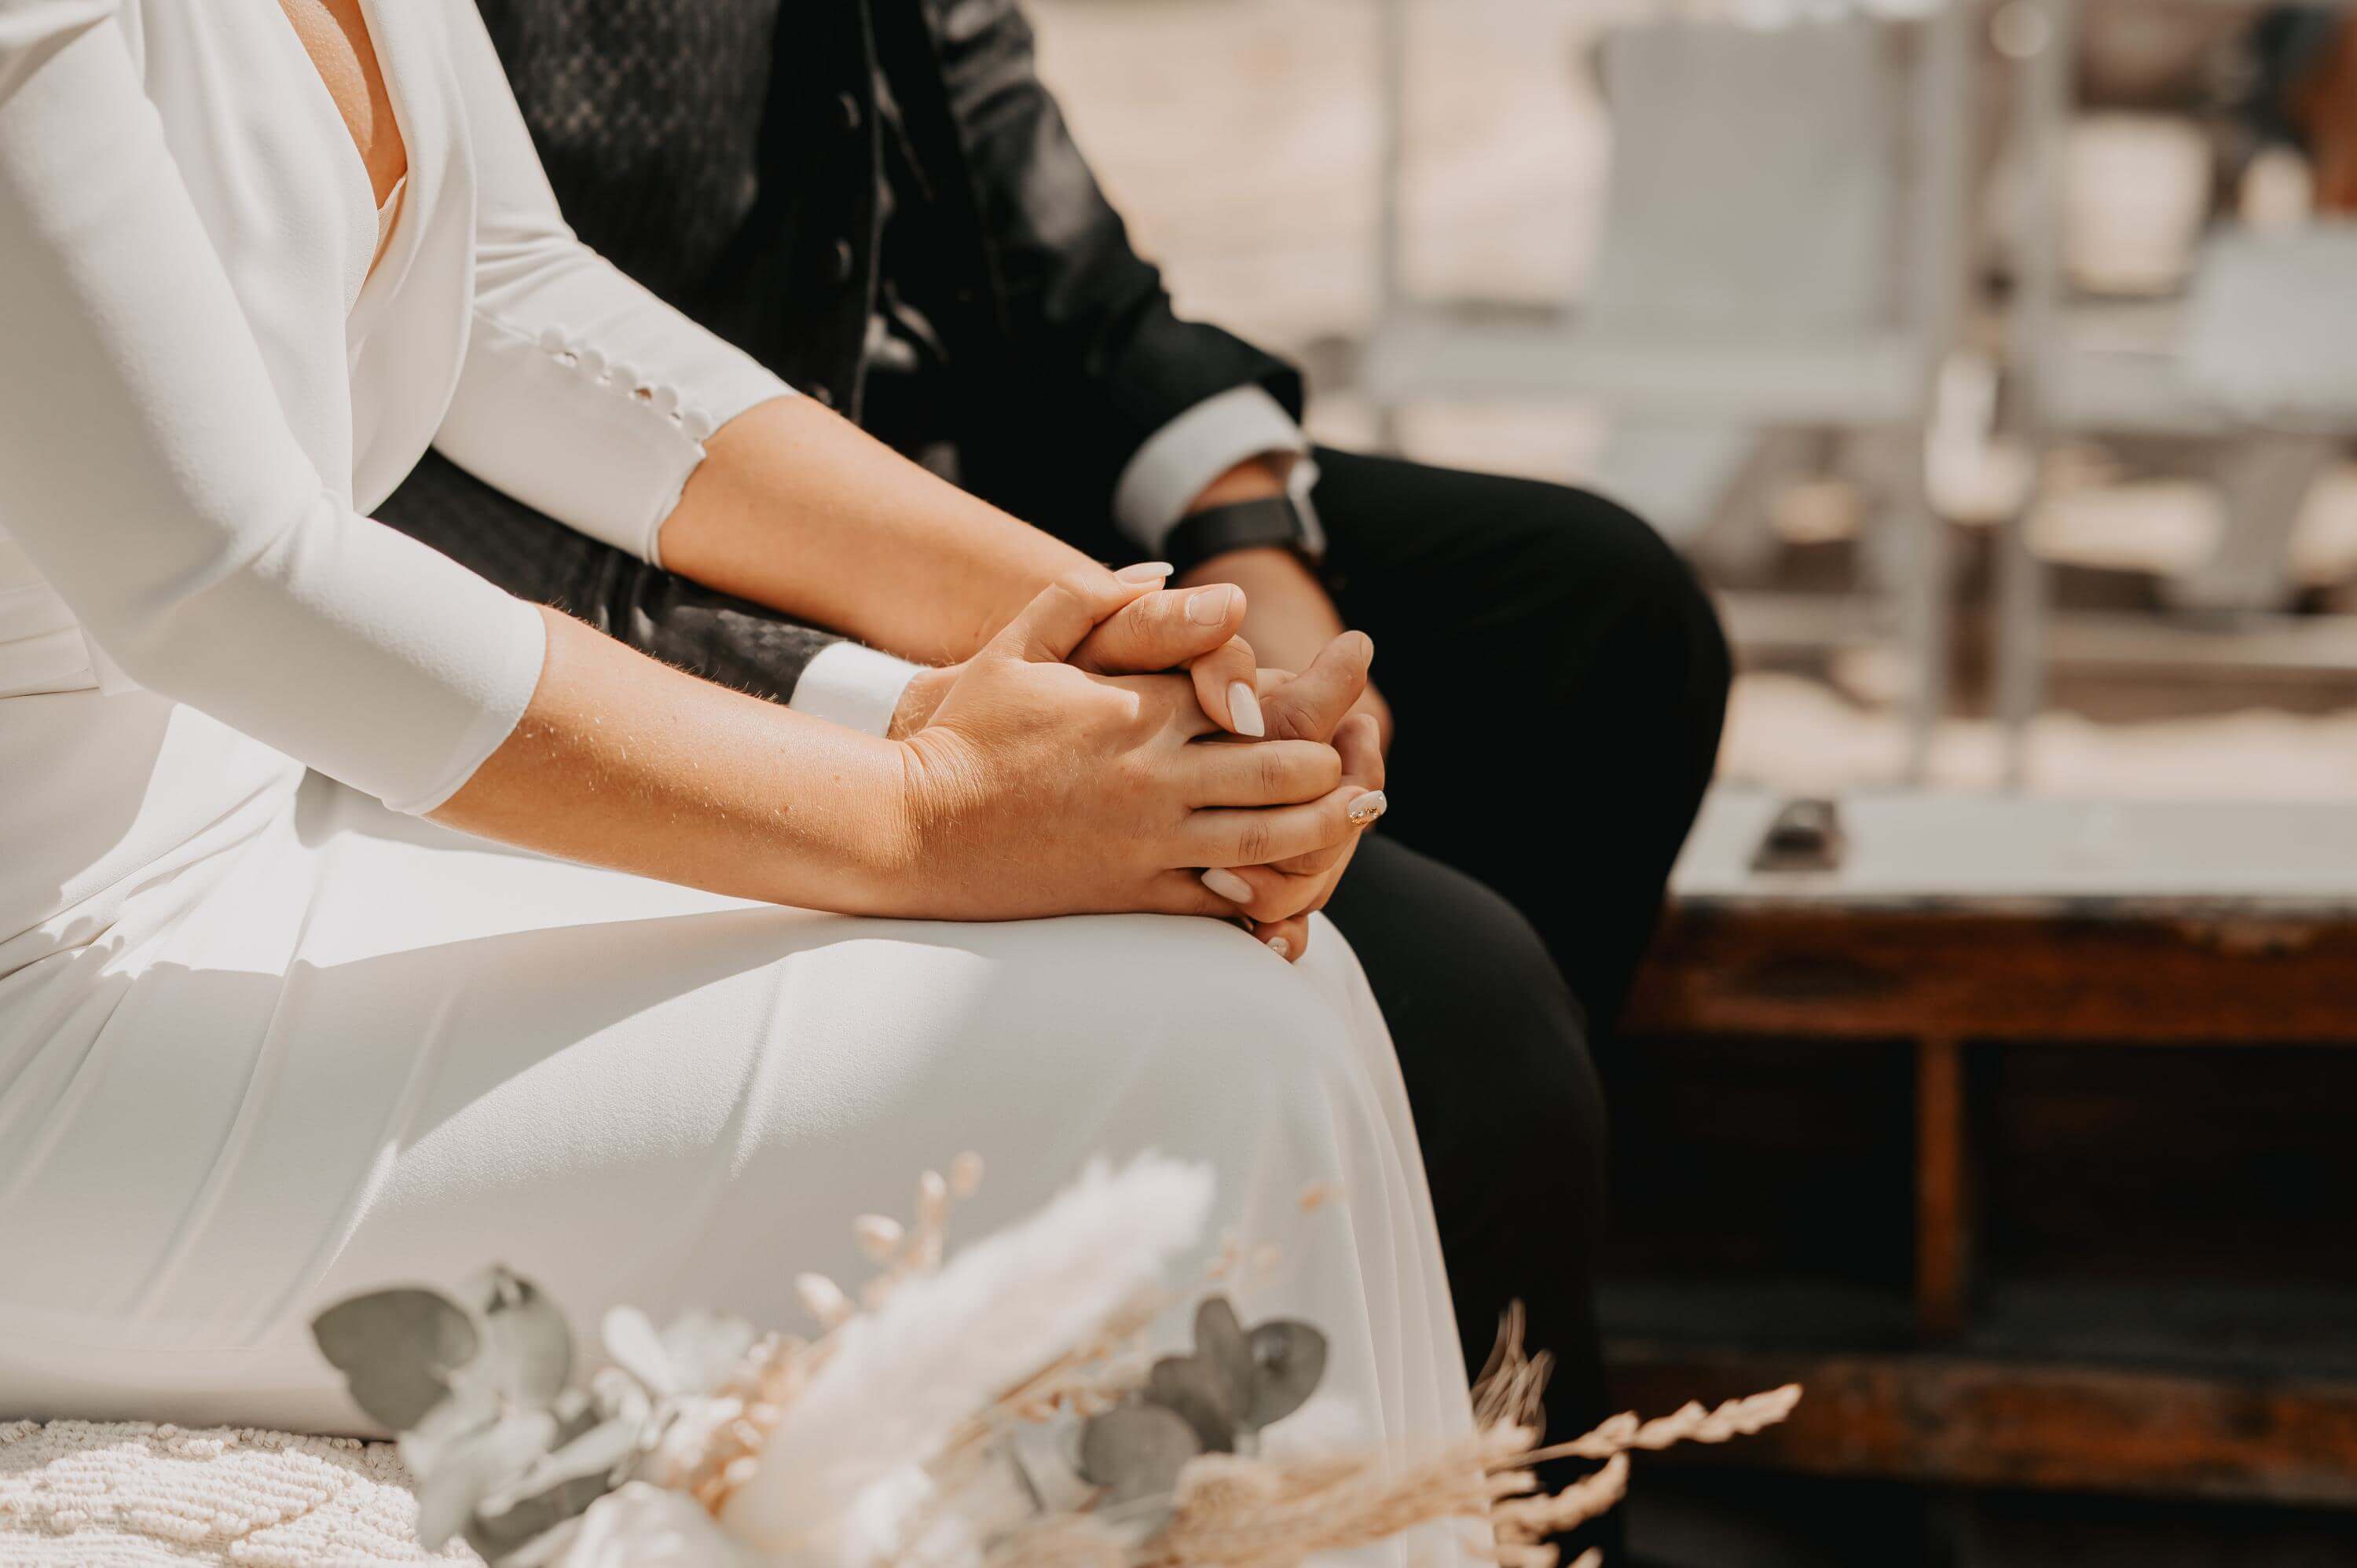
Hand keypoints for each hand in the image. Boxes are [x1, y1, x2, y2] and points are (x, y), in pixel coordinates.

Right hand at [892, 572, 1375, 920]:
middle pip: (1284, 769)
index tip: (1353, 672)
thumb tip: (1178, 577)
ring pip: (1270, 838)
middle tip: (1363, 756)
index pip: (1254, 694)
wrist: (914, 825)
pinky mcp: (1132, 892)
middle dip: (1334, 761)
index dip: (1314, 688)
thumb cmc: (966, 730)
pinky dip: (1268, 893)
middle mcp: (1156, 774)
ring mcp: (1148, 839)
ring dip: (1328, 826)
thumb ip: (1097, 598)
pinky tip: (1297, 884)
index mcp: (1138, 707)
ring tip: (1360, 812)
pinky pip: (1221, 901)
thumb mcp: (1021, 642)